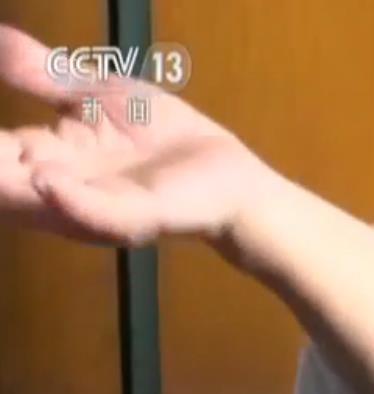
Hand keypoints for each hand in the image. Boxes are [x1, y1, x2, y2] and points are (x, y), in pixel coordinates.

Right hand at [0, 25, 266, 249]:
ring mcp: (96, 210)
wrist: (229, 175)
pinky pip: (99, 214)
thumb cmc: (165, 140)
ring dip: (2, 184)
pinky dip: (71, 200)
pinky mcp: (139, 218)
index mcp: (43, 161)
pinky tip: (45, 178)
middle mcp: (57, 194)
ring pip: (33, 203)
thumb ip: (41, 75)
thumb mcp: (94, 94)